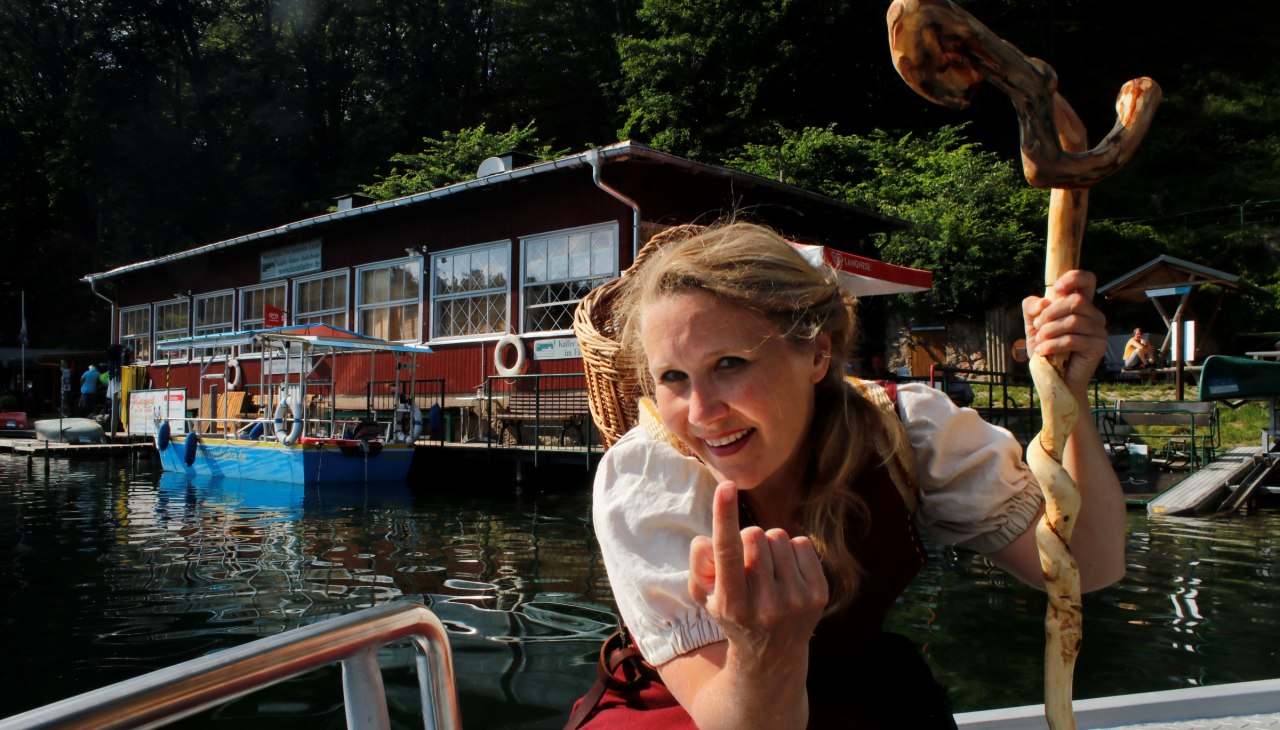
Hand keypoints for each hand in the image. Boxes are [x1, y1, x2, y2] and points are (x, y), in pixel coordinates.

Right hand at [687, 482, 827, 670]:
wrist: (771, 656)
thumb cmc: (731, 613)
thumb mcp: (704, 595)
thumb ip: (699, 562)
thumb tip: (712, 537)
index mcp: (732, 604)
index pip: (728, 552)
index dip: (725, 515)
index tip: (726, 485)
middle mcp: (766, 604)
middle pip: (754, 535)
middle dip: (746, 540)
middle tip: (747, 566)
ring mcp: (796, 601)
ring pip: (778, 536)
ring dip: (768, 545)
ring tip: (766, 571)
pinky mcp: (819, 595)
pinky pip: (802, 543)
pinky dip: (790, 552)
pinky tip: (785, 574)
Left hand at [1022, 270, 1107, 395]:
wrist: (1053, 379)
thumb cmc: (1046, 349)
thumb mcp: (1033, 325)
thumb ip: (1031, 308)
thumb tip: (1043, 303)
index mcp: (1081, 304)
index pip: (1087, 279)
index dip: (1074, 278)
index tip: (1056, 289)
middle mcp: (1094, 315)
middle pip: (1075, 300)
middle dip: (1049, 314)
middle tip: (1037, 328)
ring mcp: (1099, 330)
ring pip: (1072, 321)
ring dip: (1048, 332)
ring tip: (1039, 342)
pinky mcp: (1098, 346)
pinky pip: (1072, 339)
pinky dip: (1052, 345)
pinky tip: (1043, 351)